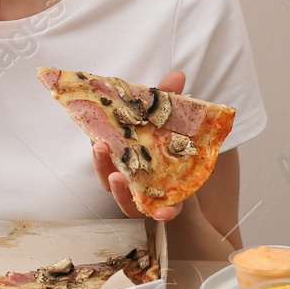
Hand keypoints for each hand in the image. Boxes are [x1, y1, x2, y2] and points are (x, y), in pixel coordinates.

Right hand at [91, 69, 185, 220]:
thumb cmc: (169, 145)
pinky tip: (162, 212)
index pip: (105, 151)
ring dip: (119, 190)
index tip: (94, 138)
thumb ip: (168, 100)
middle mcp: (128, 177)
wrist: (195, 177)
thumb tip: (177, 75)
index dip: (97, 145)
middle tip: (100, 148)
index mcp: (122, 155)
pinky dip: (160, 213)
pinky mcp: (166, 205)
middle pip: (107, 176)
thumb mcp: (167, 120)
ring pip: (124, 198)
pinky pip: (160, 213)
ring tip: (118, 177)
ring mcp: (144, 194)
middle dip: (101, 164)